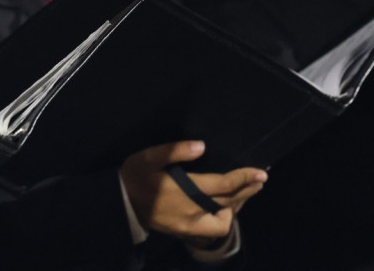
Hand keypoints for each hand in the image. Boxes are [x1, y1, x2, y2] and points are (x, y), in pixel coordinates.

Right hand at [120, 140, 266, 240]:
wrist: (119, 205)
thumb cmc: (133, 177)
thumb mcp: (148, 157)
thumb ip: (174, 151)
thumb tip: (201, 146)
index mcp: (186, 190)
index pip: (224, 184)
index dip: (244, 178)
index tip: (260, 172)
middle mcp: (192, 210)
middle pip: (228, 202)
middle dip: (247, 191)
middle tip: (260, 181)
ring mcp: (189, 225)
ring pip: (223, 222)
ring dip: (236, 208)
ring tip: (243, 194)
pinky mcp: (184, 232)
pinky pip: (211, 230)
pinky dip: (222, 220)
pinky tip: (223, 209)